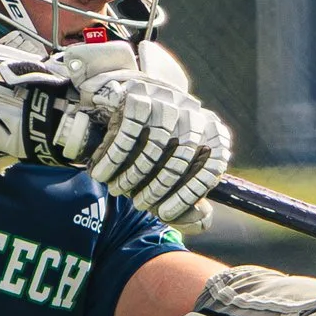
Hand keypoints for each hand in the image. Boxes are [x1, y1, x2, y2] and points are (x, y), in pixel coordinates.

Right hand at [69, 71, 231, 226]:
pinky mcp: (141, 98)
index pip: (209, 169)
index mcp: (214, 136)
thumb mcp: (177, 178)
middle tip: (138, 205)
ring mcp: (169, 104)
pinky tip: (102, 175)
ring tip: (117, 190)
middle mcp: (196, 116)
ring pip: (152, 149)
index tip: (163, 214)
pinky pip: (126, 133)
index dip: (185, 197)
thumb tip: (202, 218)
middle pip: (178, 162)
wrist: (138, 105)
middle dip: (154, 190)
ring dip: (130, 177)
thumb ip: (191, 206)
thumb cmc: (160, 153)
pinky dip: (112, 158)